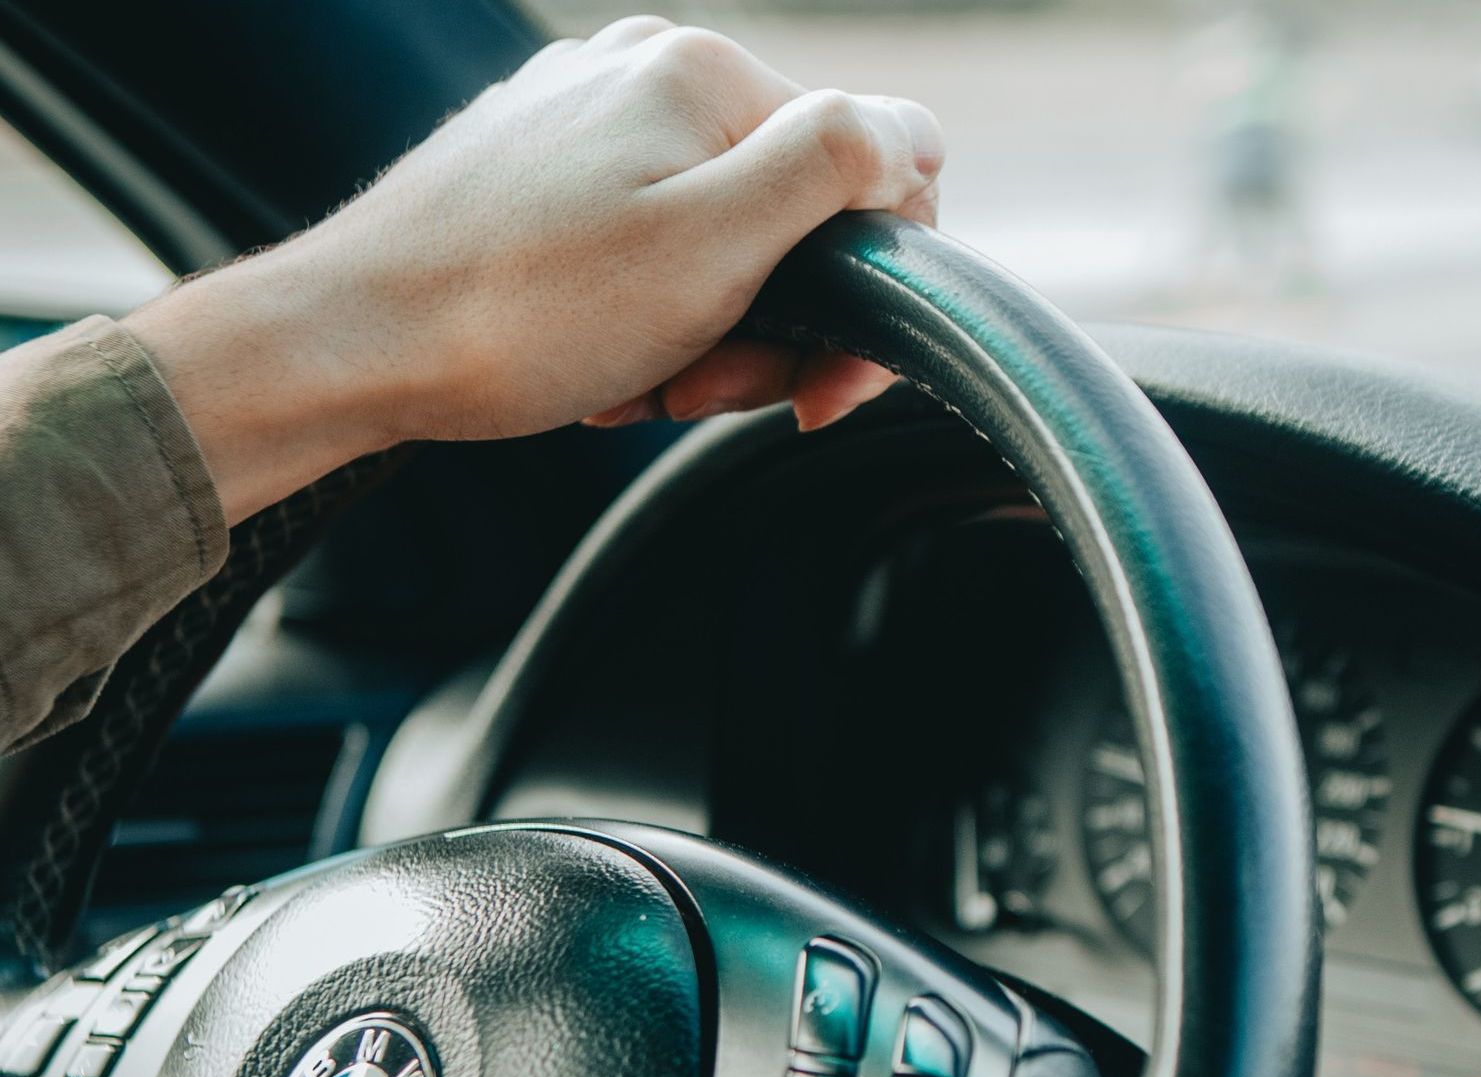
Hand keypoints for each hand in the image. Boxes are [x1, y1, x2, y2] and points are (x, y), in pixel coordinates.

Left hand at [124, 19, 943, 522]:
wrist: (356, 341)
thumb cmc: (528, 312)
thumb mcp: (713, 247)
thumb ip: (832, 169)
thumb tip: (915, 136)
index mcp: (705, 75)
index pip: (870, 168)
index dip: (866, 294)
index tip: (818, 389)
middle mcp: (647, 69)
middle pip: (787, 217)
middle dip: (768, 329)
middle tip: (701, 394)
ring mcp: (586, 115)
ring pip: (715, 243)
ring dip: (702, 339)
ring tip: (637, 384)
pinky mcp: (538, 168)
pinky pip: (642, 250)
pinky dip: (642, 323)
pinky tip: (599, 368)